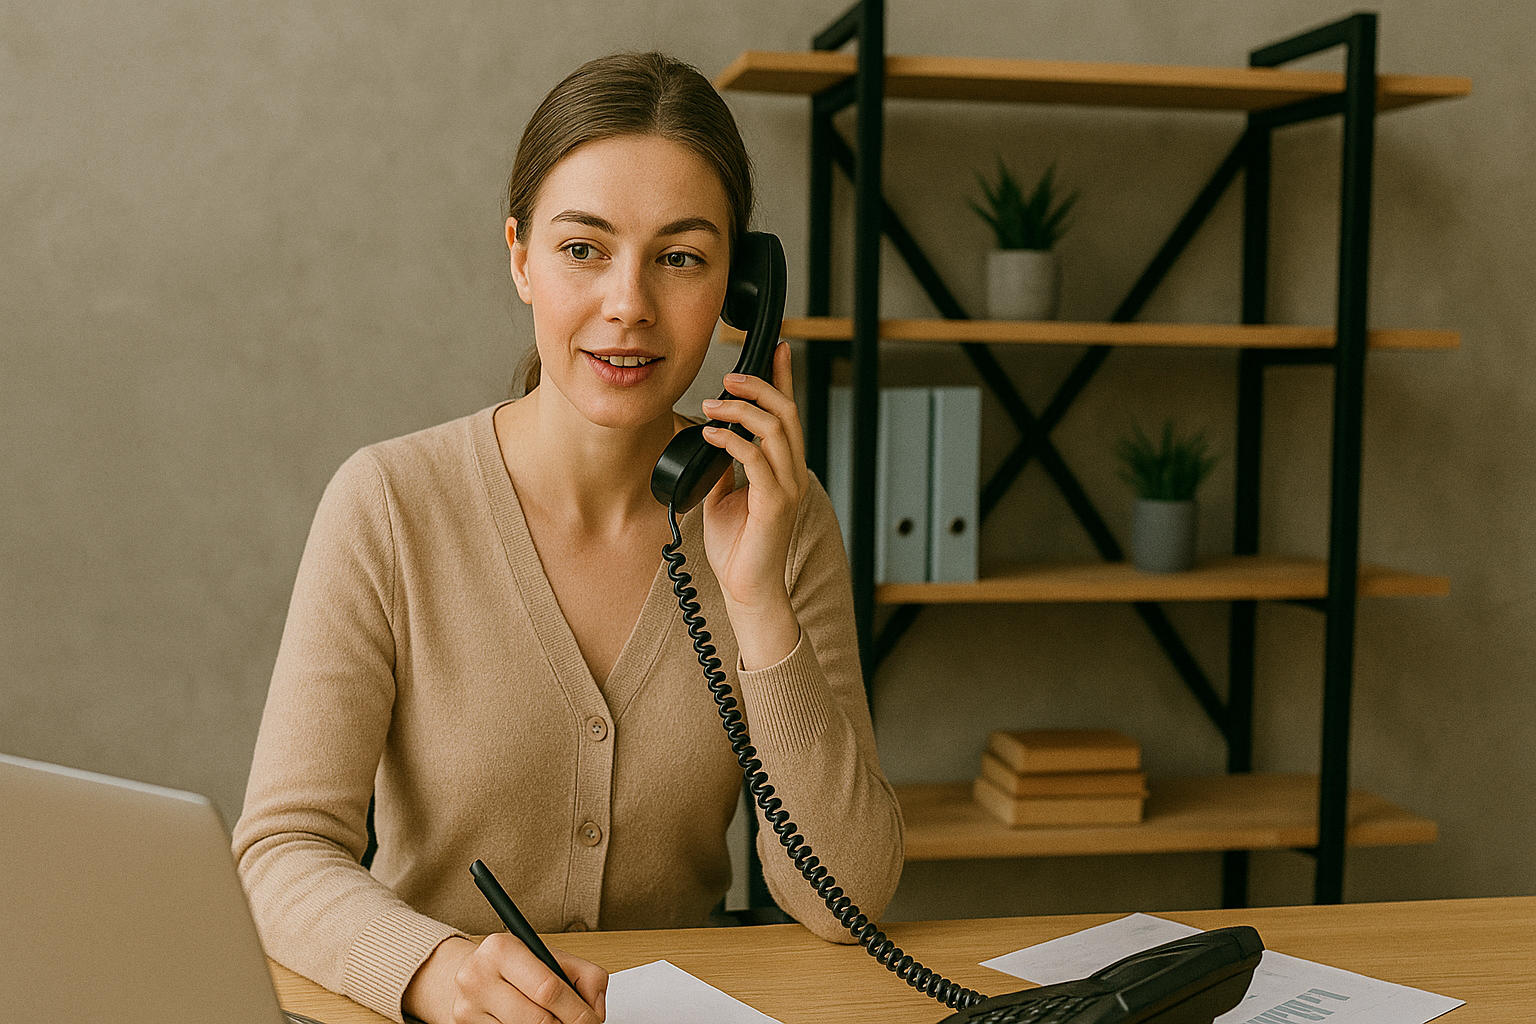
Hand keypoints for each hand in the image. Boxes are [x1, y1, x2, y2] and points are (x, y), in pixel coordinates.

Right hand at [403, 934, 606, 1023]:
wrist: (473, 975)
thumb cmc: (517, 966)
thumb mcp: (551, 957)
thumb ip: (585, 975)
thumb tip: (595, 1009)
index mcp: (502, 949)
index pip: (548, 989)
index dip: (576, 1012)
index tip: (590, 1020)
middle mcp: (478, 976)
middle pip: (537, 1019)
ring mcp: (467, 1008)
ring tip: (554, 1021)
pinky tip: (530, 1023)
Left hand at [698, 341, 809, 667]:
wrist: (747, 589)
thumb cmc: (737, 548)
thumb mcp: (723, 496)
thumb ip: (723, 466)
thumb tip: (709, 439)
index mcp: (784, 468)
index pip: (788, 414)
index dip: (783, 379)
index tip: (776, 348)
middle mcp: (792, 473)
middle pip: (786, 413)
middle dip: (759, 387)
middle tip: (730, 376)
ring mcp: (787, 488)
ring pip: (776, 431)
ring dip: (741, 411)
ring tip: (713, 405)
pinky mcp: (775, 504)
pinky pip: (756, 460)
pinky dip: (731, 441)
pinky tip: (710, 435)